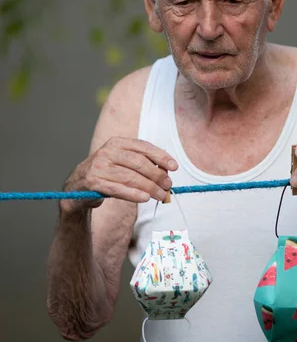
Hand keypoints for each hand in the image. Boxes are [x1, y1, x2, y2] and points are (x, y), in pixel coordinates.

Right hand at [62, 137, 177, 212]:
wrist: (77, 188)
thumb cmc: (107, 174)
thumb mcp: (122, 163)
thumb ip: (142, 163)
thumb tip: (167, 171)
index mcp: (117, 143)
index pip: (143, 147)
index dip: (161, 156)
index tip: (174, 167)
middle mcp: (107, 152)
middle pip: (139, 163)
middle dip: (157, 175)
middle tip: (168, 185)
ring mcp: (98, 166)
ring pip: (130, 177)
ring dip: (149, 187)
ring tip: (161, 195)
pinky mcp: (93, 182)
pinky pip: (117, 189)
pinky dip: (133, 194)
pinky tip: (145, 198)